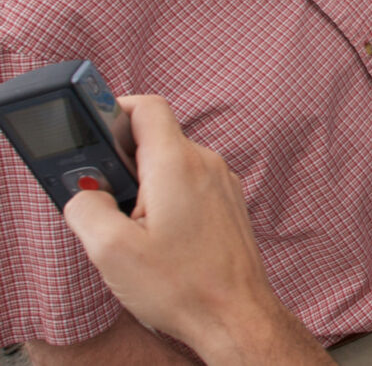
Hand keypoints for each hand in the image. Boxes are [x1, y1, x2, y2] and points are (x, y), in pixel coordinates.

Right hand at [62, 96, 296, 352]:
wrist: (236, 315)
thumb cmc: (182, 286)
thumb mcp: (112, 252)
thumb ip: (86, 209)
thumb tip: (84, 193)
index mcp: (177, 164)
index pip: (147, 107)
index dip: (114, 111)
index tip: (91, 135)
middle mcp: (206, 164)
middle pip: (156, 138)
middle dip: (122, 161)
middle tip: (102, 197)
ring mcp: (222, 182)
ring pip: (172, 163)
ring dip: (144, 184)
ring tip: (130, 227)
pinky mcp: (228, 203)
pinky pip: (190, 183)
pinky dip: (167, 198)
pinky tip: (157, 235)